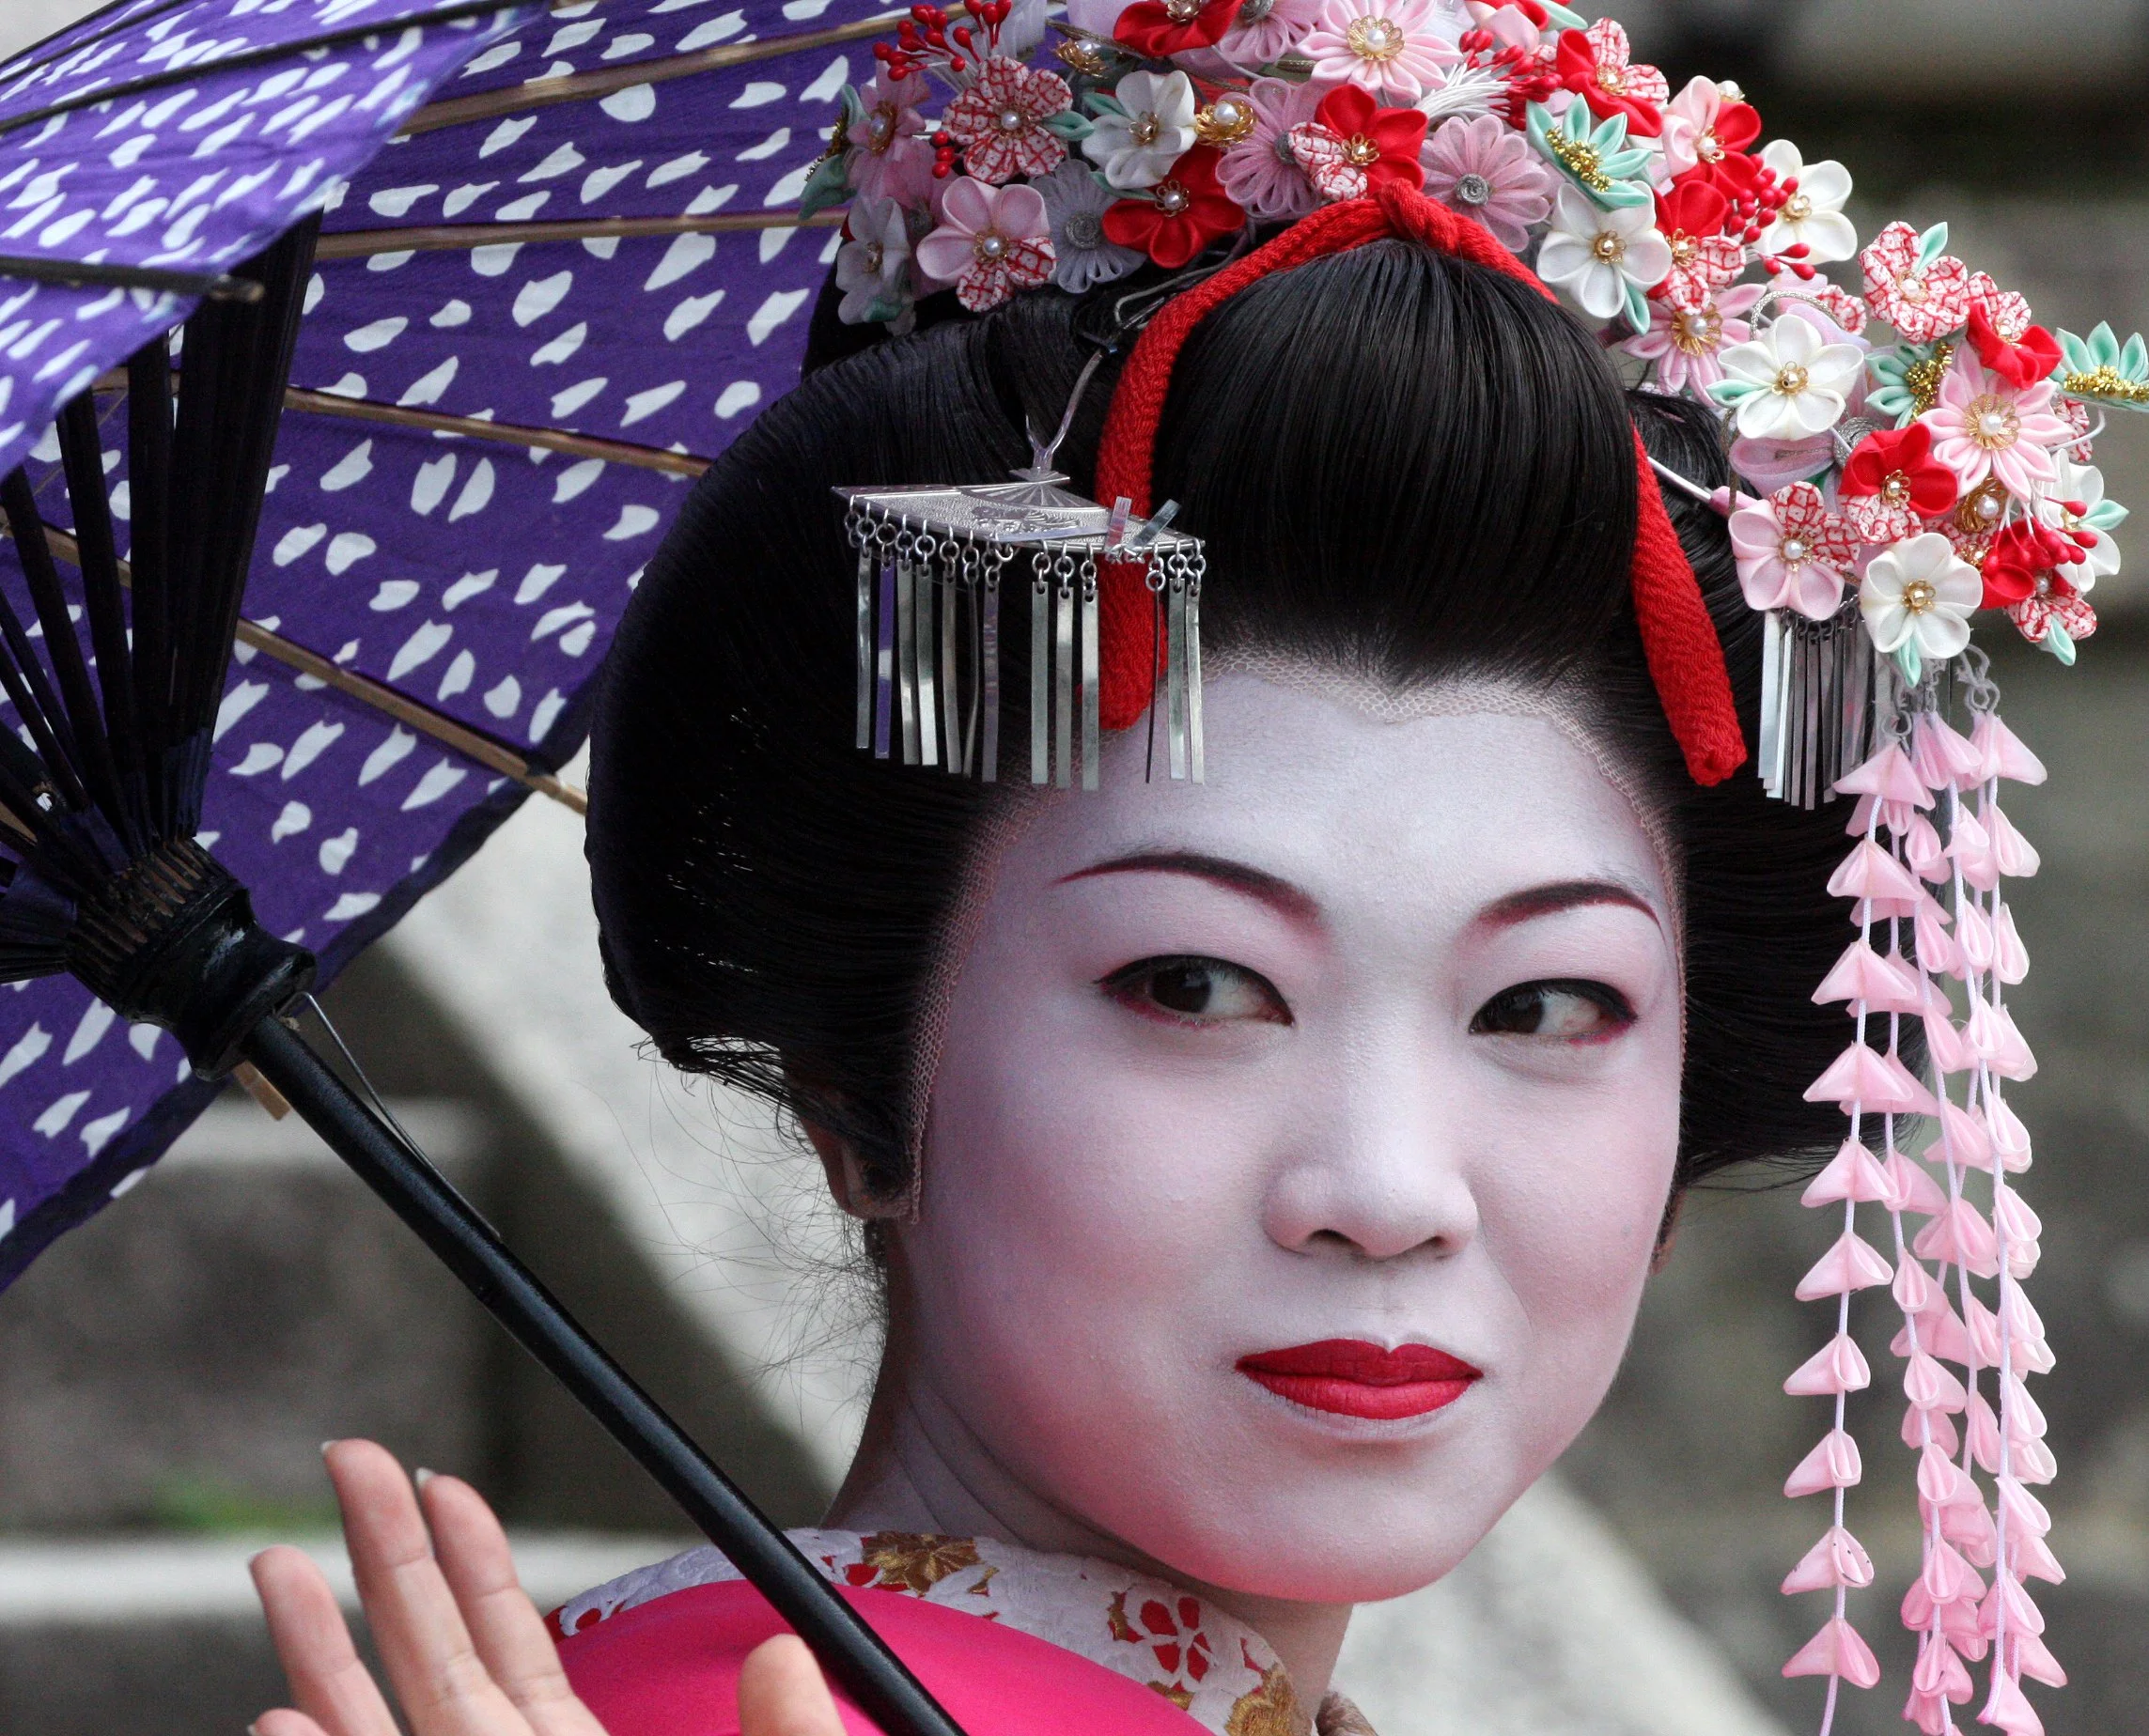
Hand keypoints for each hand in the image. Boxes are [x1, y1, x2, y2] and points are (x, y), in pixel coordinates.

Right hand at [250, 1439, 843, 1735]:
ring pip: (376, 1724)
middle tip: (349, 1455)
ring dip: (321, 1644)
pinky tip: (275, 1714)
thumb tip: (777, 1654)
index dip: (475, 1557)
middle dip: (385, 1555)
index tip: (443, 1481)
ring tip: (278, 1561)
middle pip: (428, 1653)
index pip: (512, 1641)